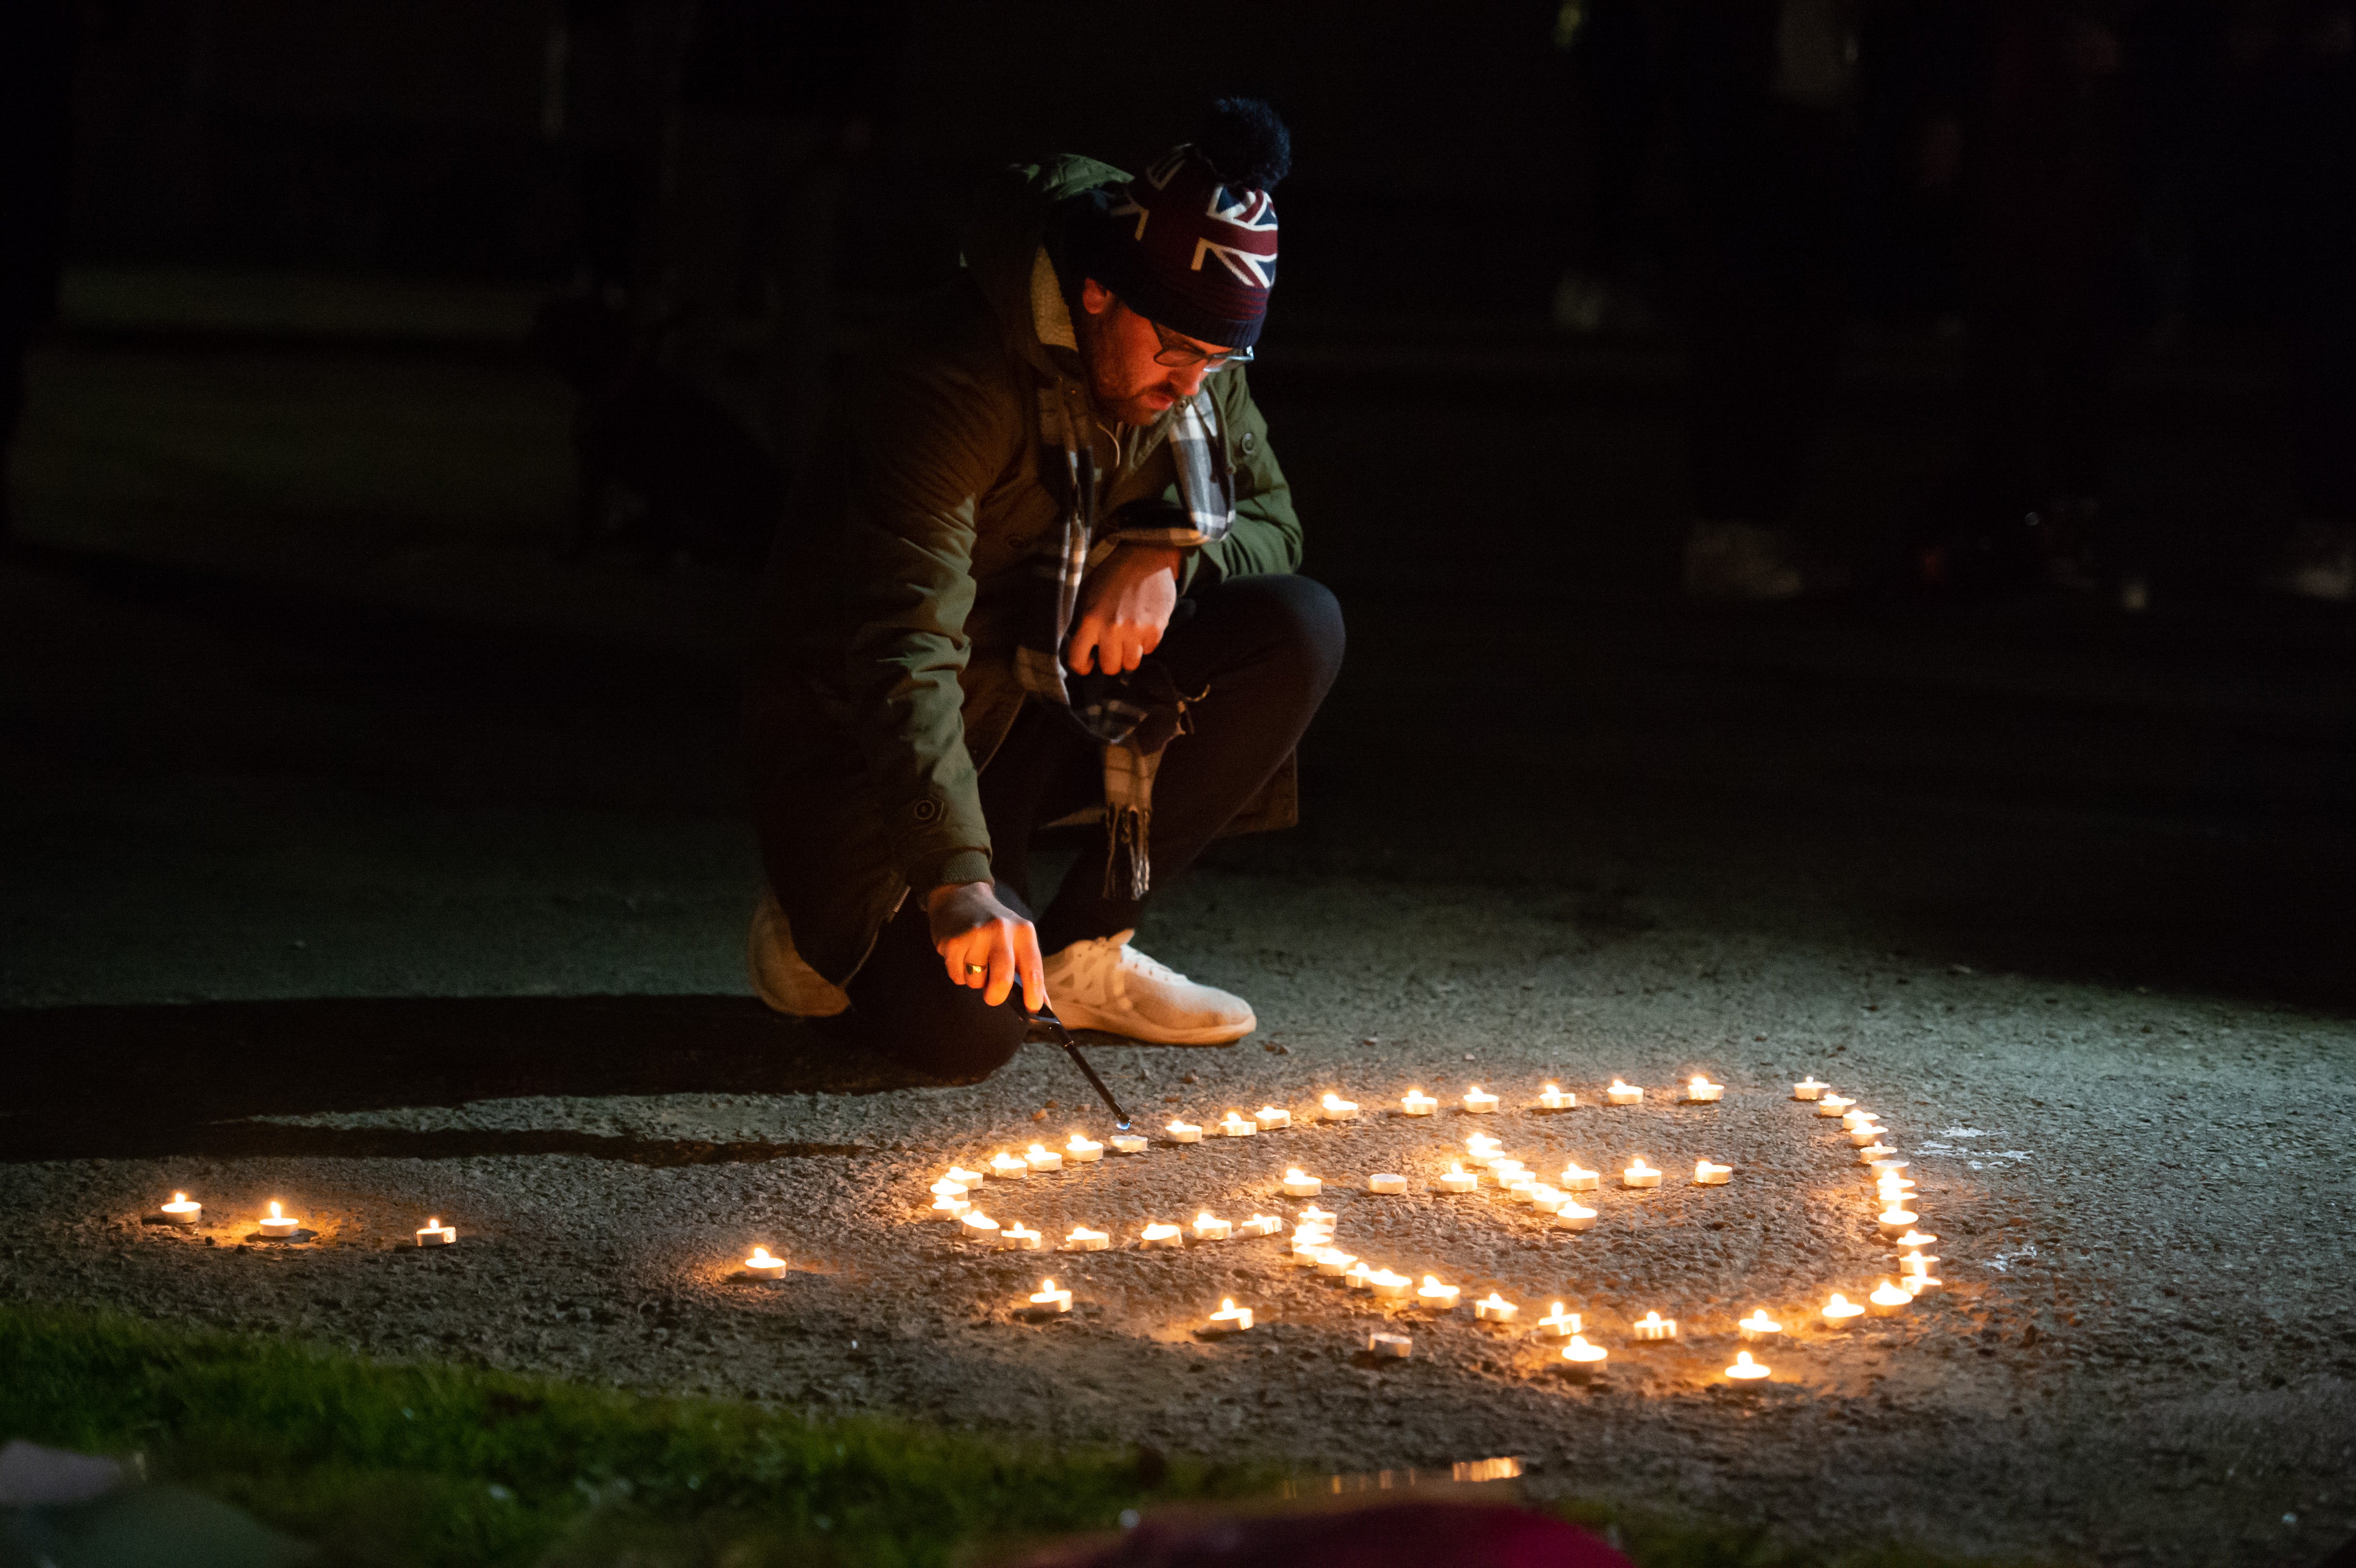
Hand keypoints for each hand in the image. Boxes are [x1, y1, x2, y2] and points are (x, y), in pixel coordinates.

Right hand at [927, 881, 1045, 1010]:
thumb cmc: (995, 925)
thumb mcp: (1018, 938)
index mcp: (1023, 932)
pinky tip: (961, 957)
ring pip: (975, 982)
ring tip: (974, 961)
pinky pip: (956, 977)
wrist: (961, 895)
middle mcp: (1001, 931)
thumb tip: (1043, 1007)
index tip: (1032, 1008)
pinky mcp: (953, 942)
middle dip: (996, 996)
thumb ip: (1030, 971)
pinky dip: (959, 975)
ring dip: (975, 981)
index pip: (1033, 969)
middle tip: (993, 995)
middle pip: (1002, 981)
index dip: (1033, 994)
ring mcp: (975, 935)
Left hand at [1066, 543, 1180, 674]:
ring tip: (1129, 639)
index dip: (1082, 666)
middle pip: (1110, 667)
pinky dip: (1146, 643)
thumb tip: (1082, 647)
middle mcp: (1112, 629)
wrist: (1144, 556)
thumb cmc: (1111, 575)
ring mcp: (1136, 630)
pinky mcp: (1156, 629)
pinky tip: (1143, 627)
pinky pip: (1149, 650)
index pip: (1077, 659)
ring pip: (1131, 664)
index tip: (1088, 663)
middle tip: (1113, 649)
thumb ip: (1082, 622)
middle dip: (1110, 661)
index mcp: (1090, 620)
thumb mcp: (1086, 594)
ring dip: (1129, 655)